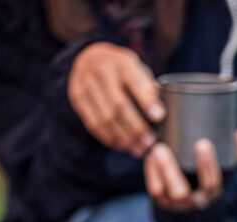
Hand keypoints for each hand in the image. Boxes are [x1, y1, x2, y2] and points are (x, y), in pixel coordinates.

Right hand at [68, 42, 164, 156]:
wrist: (89, 57)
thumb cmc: (122, 69)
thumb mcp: (137, 69)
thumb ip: (148, 87)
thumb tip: (160, 113)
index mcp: (122, 62)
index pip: (135, 81)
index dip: (147, 100)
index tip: (159, 117)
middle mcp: (101, 71)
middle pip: (119, 105)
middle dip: (136, 127)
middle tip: (149, 143)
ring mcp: (85, 83)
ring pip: (105, 117)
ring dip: (123, 137)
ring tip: (137, 149)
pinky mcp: (76, 97)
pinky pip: (92, 122)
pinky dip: (107, 137)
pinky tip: (120, 145)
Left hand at [143, 129, 236, 210]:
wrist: (194, 198)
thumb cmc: (211, 175)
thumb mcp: (225, 167)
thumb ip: (235, 151)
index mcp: (211, 193)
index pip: (211, 183)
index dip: (207, 165)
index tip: (202, 143)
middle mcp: (192, 202)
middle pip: (180, 192)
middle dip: (170, 171)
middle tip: (163, 147)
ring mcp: (174, 204)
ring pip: (162, 192)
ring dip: (156, 170)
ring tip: (155, 148)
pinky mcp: (161, 200)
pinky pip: (153, 189)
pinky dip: (150, 172)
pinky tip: (149, 155)